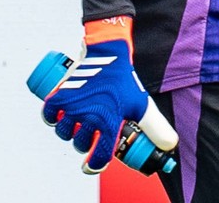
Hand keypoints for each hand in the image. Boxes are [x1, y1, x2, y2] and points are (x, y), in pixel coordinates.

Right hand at [40, 17, 178, 172]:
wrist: (107, 54)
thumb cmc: (124, 81)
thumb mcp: (143, 105)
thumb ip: (156, 128)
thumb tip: (170, 145)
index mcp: (108, 122)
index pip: (98, 156)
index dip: (95, 164)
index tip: (92, 165)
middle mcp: (88, 117)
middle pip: (80, 144)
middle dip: (85, 142)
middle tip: (91, 134)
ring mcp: (71, 107)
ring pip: (64, 132)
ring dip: (70, 131)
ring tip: (79, 123)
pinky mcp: (59, 97)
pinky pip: (49, 117)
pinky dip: (53, 118)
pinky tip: (62, 115)